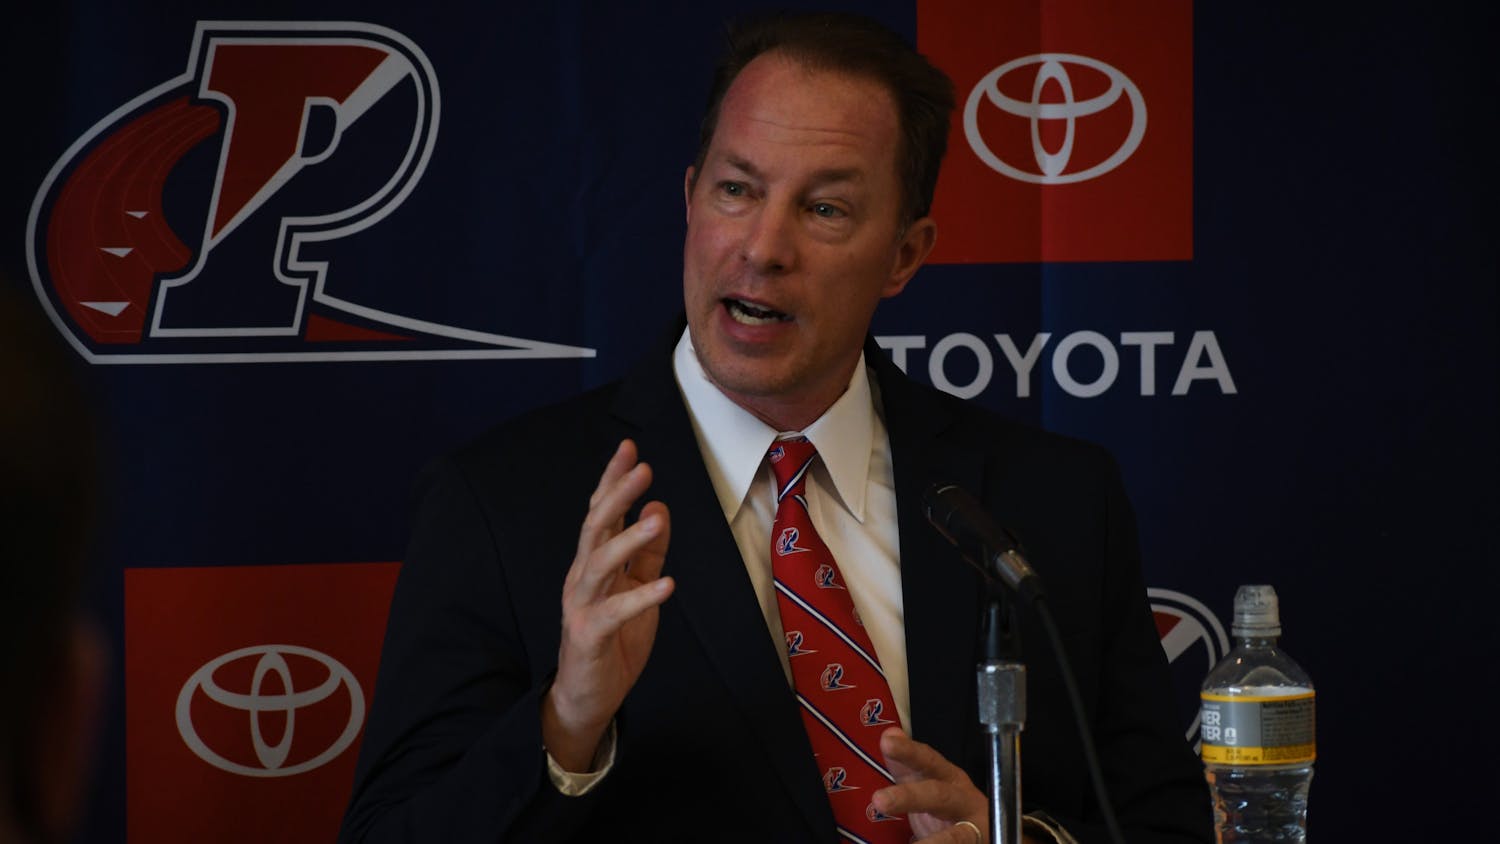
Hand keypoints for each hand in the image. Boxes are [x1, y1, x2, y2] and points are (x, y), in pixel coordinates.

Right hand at [541, 439, 673, 770]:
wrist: (586, 696)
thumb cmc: (613, 640)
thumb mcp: (638, 588)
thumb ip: (647, 551)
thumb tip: (658, 506)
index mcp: (593, 563)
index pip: (601, 513)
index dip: (613, 480)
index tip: (629, 447)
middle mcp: (582, 577)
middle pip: (595, 527)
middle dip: (616, 495)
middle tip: (643, 469)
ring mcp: (581, 605)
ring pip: (599, 563)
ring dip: (629, 538)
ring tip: (657, 518)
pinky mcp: (589, 635)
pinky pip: (615, 613)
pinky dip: (641, 597)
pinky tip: (667, 584)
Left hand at [872, 727, 989, 842]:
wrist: (984, 836)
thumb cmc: (951, 808)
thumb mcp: (929, 782)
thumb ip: (907, 764)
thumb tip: (890, 733)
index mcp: (950, 779)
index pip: (928, 761)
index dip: (909, 751)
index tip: (887, 743)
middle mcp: (964, 800)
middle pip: (938, 795)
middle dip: (910, 796)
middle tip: (880, 800)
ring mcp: (975, 828)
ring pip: (956, 836)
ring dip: (935, 842)